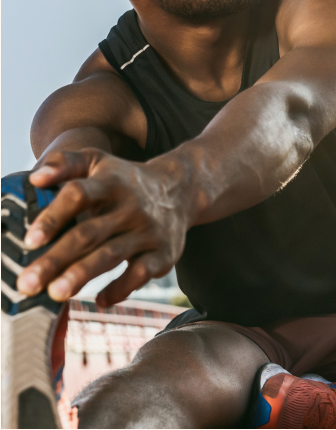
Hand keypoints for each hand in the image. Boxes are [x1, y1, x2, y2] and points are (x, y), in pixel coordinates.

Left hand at [16, 149, 193, 305]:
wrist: (180, 190)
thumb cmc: (127, 180)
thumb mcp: (99, 161)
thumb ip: (65, 163)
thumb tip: (35, 179)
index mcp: (111, 182)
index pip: (78, 194)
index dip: (54, 217)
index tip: (30, 240)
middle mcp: (131, 206)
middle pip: (90, 232)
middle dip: (57, 259)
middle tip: (28, 283)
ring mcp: (148, 231)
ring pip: (112, 255)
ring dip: (82, 274)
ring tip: (55, 293)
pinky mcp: (163, 253)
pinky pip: (140, 274)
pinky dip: (120, 289)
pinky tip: (100, 301)